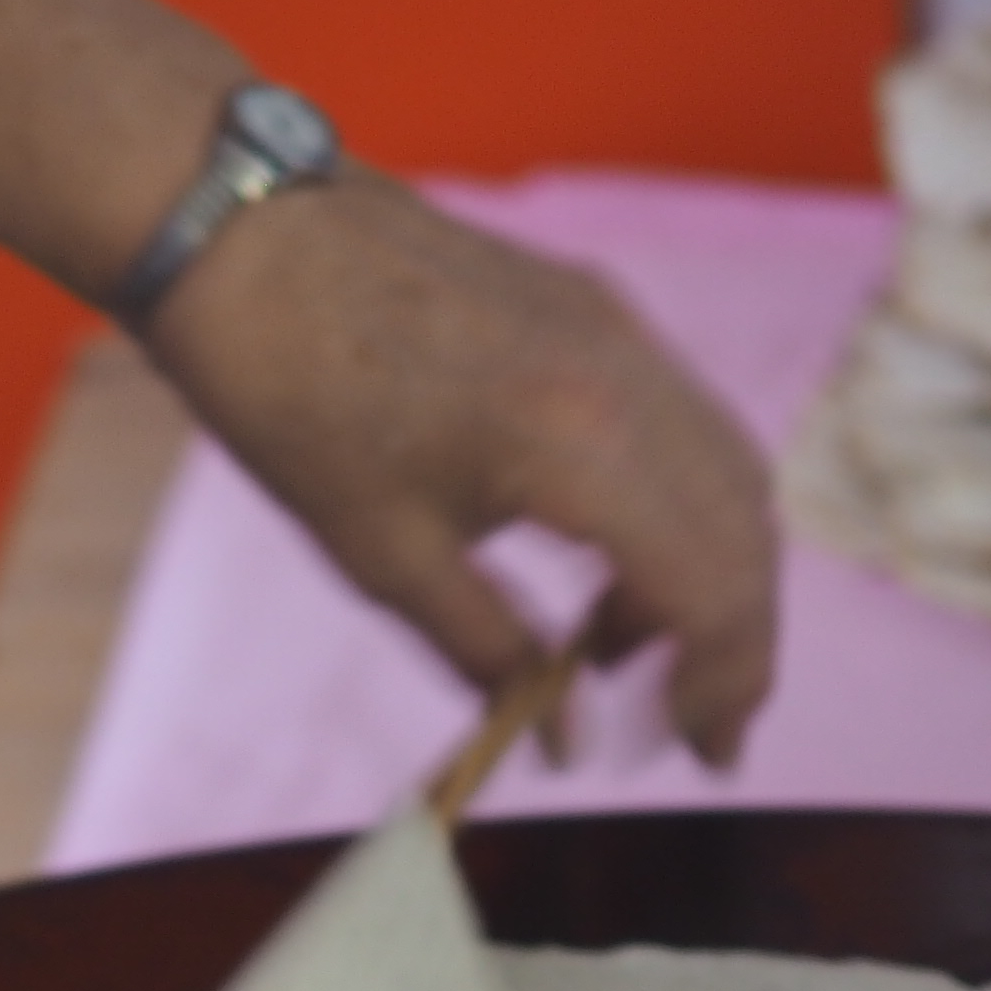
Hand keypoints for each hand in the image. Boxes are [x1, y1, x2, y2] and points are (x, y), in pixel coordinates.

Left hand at [142, 173, 781, 767]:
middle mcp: (630, 380)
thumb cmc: (295, 396)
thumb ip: (493, 654)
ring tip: (615, 646)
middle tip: (686, 723)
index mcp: (582, 450)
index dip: (727, 684)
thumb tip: (563, 742)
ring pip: (729, 474)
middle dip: (734, 641)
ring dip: (706, 572)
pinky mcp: (598, 308)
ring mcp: (621, 332)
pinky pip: (684, 422)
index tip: (703, 754)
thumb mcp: (386, 556)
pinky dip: (675, 505)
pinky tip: (599, 556)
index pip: (716, 590)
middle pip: (745, 536)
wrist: (245, 237)